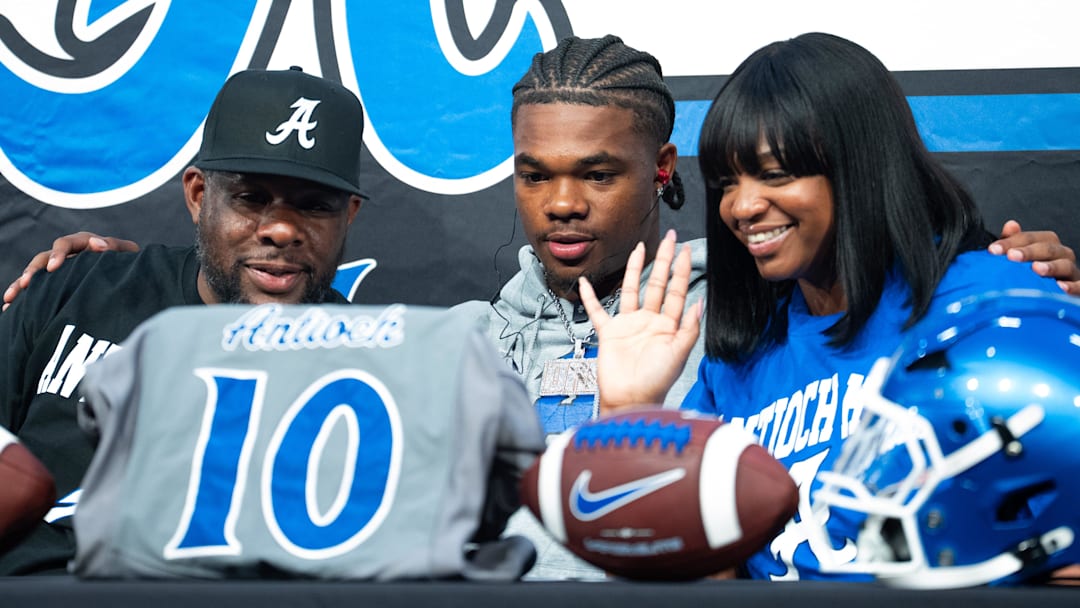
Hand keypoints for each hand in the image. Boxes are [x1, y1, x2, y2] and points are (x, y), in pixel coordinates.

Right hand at [2, 232, 139, 310]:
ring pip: (35, 274)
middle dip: (34, 271)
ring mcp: (59, 270)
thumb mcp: (127, 254)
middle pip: (44, 258)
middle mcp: (68, 255)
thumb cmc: (130, 264)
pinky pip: (35, 290)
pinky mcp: (55, 285)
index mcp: (85, 244)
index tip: (53, 267)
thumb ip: (115, 247)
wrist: (131, 278)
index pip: (66, 243)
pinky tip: (10, 308)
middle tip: (26, 283)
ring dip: (22, 284)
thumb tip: (97, 243)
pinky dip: (23, 297)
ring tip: (11, 298)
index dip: (58, 253)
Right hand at [579, 230, 701, 413]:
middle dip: (663, 260)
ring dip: (635, 270)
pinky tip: (585, 283)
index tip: (683, 249)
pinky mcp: (609, 333)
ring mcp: (629, 325)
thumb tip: (700, 302)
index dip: (680, 270)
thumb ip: (689, 328)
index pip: (676, 291)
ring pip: (632, 290)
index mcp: (668, 325)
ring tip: (639, 249)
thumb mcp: (678, 354)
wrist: (630, 399)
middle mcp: (649, 321)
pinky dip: (590, 297)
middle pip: (656, 284)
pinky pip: (598, 310)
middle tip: (668, 238)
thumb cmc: (656, 381)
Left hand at [988, 220, 1078, 294]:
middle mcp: (1061, 255)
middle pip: (1047, 248)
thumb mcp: (1022, 258)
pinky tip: (1061, 287)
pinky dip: (1073, 286)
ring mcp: (1071, 272)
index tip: (993, 250)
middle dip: (1029, 251)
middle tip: (1011, 256)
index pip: (1029, 238)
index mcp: (1046, 245)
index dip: (1011, 242)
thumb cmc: (1036, 275)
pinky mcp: (1078, 287)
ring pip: (1065, 265)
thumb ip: (1014, 243)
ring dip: (1051, 266)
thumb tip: (1011, 225)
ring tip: (1036, 269)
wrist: (1057, 295)